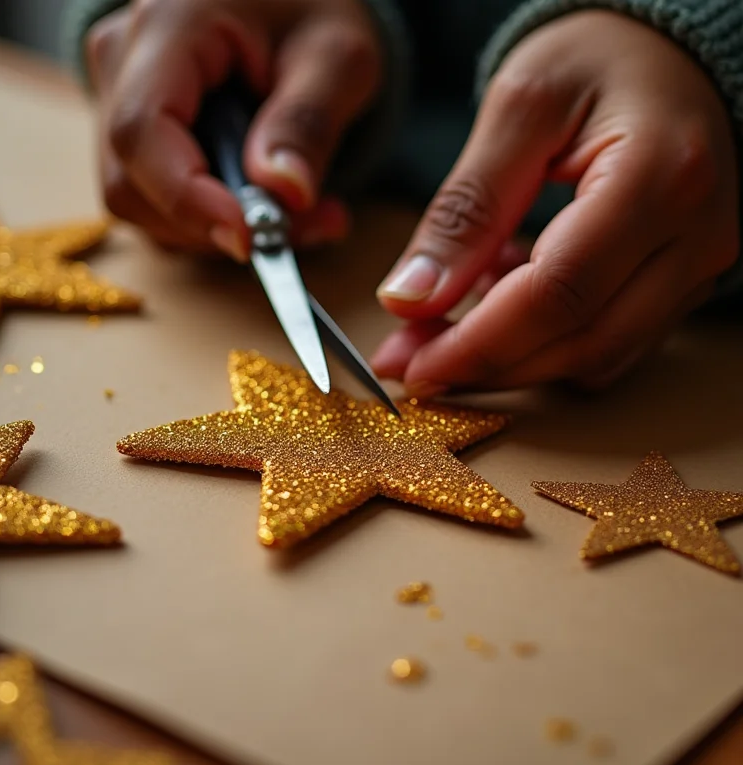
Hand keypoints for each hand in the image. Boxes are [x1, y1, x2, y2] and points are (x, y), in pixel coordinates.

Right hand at [86, 0, 381, 256]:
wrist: (292, 0)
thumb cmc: (312, 10)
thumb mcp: (337, 58)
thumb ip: (308, 122)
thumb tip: (285, 194)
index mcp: (168, 25)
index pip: (142, 132)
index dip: (186, 199)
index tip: (246, 239)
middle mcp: (124, 60)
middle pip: (133, 183)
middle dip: (215, 227)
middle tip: (304, 227)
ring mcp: (120, 96)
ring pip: (144, 204)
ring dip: (223, 231)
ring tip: (304, 213)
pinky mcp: (136, 132)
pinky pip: (158, 201)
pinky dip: (215, 223)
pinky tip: (272, 206)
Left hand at [374, 10, 738, 395]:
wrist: (667, 55)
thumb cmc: (596, 60)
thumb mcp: (517, 110)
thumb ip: (465, 209)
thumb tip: (409, 299)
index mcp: (659, 178)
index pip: (558, 294)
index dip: (478, 345)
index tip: (412, 366)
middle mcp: (696, 237)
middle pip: (580, 342)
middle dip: (484, 366)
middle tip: (410, 360)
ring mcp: (697, 267)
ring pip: (595, 357)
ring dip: (511, 359)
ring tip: (446, 320)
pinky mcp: (681, 283)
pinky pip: (607, 342)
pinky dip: (543, 341)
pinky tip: (499, 300)